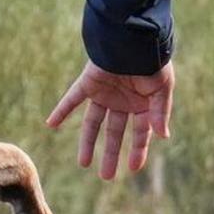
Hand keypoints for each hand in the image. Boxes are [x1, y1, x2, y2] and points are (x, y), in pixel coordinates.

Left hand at [46, 62, 174, 180]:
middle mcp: (123, 101)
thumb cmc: (153, 61)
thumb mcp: (162, 89)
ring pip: (93, 123)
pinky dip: (62, 110)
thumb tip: (163, 137)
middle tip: (107, 176)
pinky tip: (51, 124)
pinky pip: (72, 99)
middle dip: (112, 154)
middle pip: (115, 133)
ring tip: (83, 164)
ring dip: (88, 143)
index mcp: (142, 104)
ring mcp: (105, 93)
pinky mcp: (89, 82)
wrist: (133, 37)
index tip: (134, 168)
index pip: (140, 133)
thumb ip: (160, 113)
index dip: (138, 150)